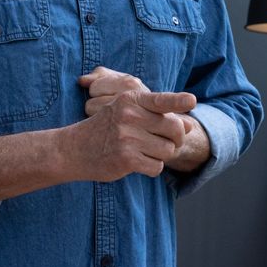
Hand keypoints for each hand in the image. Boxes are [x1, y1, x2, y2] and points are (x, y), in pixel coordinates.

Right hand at [62, 67, 196, 180]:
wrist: (74, 149)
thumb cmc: (106, 129)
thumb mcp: (127, 114)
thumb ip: (158, 116)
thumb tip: (189, 126)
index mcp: (130, 99)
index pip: (160, 100)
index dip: (178, 101)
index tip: (191, 100)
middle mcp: (129, 115)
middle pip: (174, 129)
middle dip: (175, 139)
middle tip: (164, 142)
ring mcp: (127, 137)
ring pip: (168, 150)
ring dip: (161, 155)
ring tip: (143, 151)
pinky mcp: (126, 158)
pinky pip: (157, 167)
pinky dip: (151, 168)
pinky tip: (136, 162)